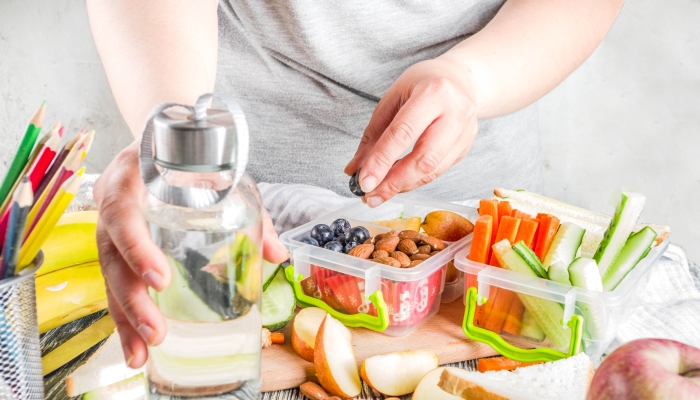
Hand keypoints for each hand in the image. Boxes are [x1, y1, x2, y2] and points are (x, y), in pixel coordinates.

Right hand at [93, 140, 288, 367]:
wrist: (160, 139)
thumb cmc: (189, 158)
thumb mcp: (220, 174)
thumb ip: (250, 212)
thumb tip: (279, 254)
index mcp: (133, 177)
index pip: (124, 212)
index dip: (137, 247)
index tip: (160, 279)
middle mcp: (113, 204)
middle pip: (111, 256)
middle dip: (132, 299)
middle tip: (156, 332)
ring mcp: (108, 227)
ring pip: (108, 277)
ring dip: (125, 318)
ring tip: (141, 354)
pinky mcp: (114, 246)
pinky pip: (114, 281)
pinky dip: (125, 314)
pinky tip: (137, 345)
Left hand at [344, 58, 478, 206]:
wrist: (461, 79)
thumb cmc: (422, 85)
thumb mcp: (393, 99)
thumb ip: (374, 135)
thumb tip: (354, 170)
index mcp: (433, 92)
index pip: (403, 133)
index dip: (381, 161)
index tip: (363, 182)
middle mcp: (455, 112)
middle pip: (423, 158)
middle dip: (393, 182)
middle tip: (370, 197)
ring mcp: (465, 132)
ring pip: (433, 170)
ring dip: (403, 186)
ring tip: (379, 195)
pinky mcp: (466, 147)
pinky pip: (438, 171)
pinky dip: (415, 181)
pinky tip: (398, 184)